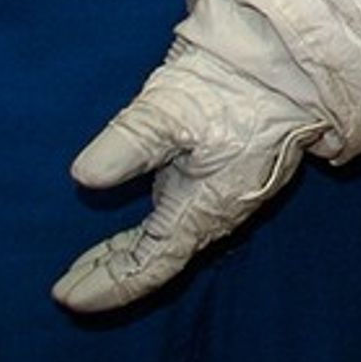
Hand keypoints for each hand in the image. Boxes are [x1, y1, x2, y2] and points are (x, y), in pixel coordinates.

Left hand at [55, 0, 318, 311]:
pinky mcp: (225, 171)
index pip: (147, 266)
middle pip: (154, 259)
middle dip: (111, 275)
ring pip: (167, 240)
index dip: (107, 286)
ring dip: (127, 254)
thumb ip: (128, 144)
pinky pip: (179, 218)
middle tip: (66, 290)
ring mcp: (221, 193)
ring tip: (90, 263)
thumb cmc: (235, 89)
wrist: (294, 63)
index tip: (65, 298)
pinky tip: (138, 222)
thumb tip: (82, 176)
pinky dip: (147, 231)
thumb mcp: (172, 111)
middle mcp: (211, 212)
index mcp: (200, 211)